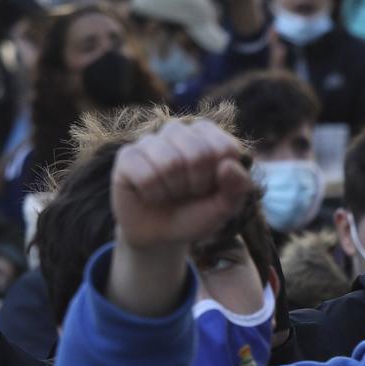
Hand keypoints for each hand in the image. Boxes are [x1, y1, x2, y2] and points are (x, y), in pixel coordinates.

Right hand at [111, 120, 251, 254]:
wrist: (160, 234)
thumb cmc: (196, 213)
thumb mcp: (225, 206)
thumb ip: (237, 187)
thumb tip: (228, 165)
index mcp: (208, 134)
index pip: (225, 148)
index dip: (221, 178)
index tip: (212, 187)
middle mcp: (178, 131)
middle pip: (198, 154)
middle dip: (197, 184)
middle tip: (189, 191)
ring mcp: (150, 141)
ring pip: (170, 162)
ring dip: (174, 189)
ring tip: (170, 192)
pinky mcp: (127, 155)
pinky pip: (145, 175)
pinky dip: (152, 193)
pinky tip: (150, 194)